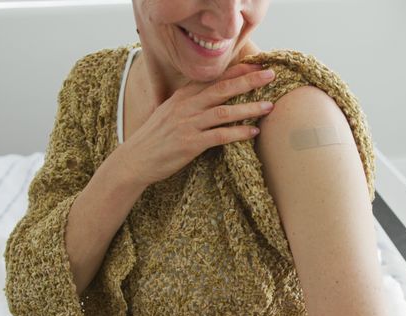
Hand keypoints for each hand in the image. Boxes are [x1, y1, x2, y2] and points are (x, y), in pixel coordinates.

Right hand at [118, 63, 275, 186]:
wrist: (134, 160)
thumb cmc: (156, 138)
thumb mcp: (171, 112)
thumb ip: (191, 103)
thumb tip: (214, 97)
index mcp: (183, 96)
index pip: (214, 78)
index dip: (237, 70)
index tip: (258, 65)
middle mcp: (186, 106)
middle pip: (222, 89)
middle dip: (248, 80)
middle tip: (270, 75)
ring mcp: (188, 124)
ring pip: (224, 112)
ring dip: (249, 108)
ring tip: (269, 106)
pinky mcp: (190, 144)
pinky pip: (219, 136)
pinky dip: (238, 133)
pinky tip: (253, 132)